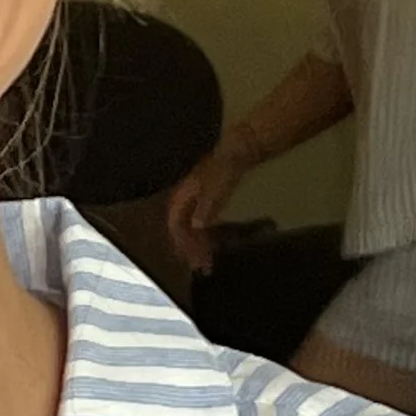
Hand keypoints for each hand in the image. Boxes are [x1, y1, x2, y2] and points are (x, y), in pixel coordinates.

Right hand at [167, 135, 256, 271]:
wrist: (239, 147)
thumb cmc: (226, 164)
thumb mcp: (218, 185)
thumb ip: (208, 205)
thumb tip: (197, 225)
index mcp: (182, 194)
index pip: (176, 225)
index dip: (184, 244)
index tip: (194, 260)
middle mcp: (184, 198)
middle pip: (182, 229)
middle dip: (190, 250)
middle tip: (201, 267)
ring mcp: (194, 198)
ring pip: (190, 227)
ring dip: (197, 245)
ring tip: (206, 261)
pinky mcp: (205, 199)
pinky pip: (199, 222)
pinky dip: (204, 235)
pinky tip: (211, 243)